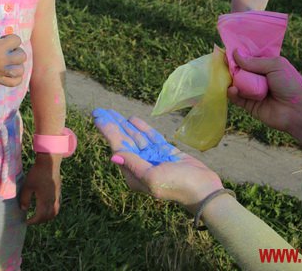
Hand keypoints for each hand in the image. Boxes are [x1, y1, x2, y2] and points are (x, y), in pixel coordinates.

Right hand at [0, 33, 25, 85]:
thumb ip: (2, 40)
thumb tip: (12, 44)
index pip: (17, 40)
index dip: (12, 38)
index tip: (4, 40)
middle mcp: (1, 61)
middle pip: (22, 56)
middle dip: (17, 51)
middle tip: (9, 51)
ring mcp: (0, 72)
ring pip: (20, 70)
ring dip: (18, 64)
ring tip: (11, 61)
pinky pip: (14, 82)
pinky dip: (17, 77)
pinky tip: (12, 72)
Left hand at [19, 153, 60, 224]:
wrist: (49, 163)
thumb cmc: (37, 174)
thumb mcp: (27, 186)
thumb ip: (25, 199)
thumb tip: (23, 209)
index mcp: (44, 201)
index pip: (40, 217)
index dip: (33, 221)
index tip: (26, 222)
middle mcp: (52, 201)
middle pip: (48, 216)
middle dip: (40, 221)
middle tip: (32, 220)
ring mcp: (57, 196)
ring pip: (54, 212)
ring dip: (47, 217)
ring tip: (39, 216)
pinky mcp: (58, 192)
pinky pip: (57, 206)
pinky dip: (52, 211)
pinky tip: (48, 207)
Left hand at [93, 109, 222, 210]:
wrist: (205, 191)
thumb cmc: (177, 185)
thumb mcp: (152, 177)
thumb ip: (133, 164)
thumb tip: (113, 155)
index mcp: (134, 174)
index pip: (117, 147)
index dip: (107, 130)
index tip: (97, 116)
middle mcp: (141, 166)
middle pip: (124, 140)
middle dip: (112, 125)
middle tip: (100, 110)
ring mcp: (154, 159)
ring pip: (136, 138)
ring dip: (125, 125)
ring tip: (113, 112)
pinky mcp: (166, 153)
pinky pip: (151, 138)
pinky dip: (142, 128)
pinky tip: (132, 119)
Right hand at [226, 51, 301, 133]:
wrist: (298, 111)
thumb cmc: (291, 85)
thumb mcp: (275, 66)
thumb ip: (253, 61)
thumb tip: (234, 53)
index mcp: (267, 66)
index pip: (249, 58)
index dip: (239, 54)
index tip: (227, 49)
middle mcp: (258, 78)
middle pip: (240, 69)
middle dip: (231, 66)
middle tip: (220, 61)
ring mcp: (253, 91)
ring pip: (236, 82)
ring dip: (230, 79)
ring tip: (224, 76)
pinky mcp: (249, 104)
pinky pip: (236, 97)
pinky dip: (232, 93)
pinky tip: (232, 89)